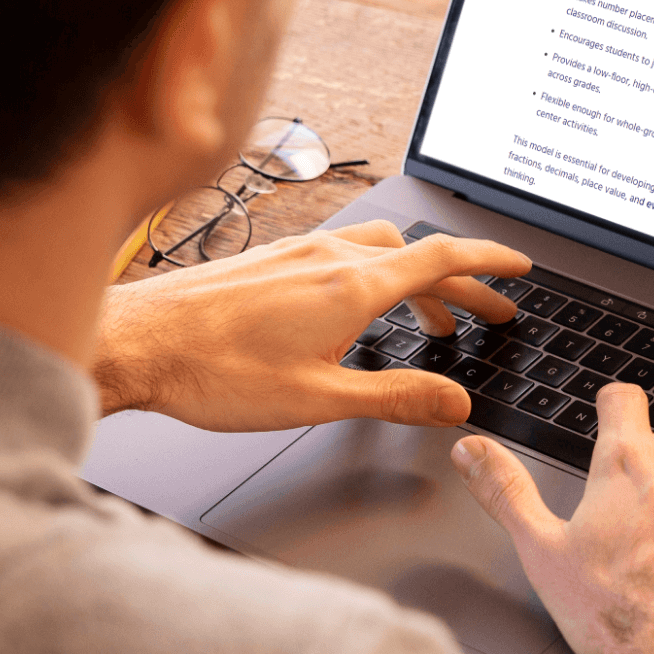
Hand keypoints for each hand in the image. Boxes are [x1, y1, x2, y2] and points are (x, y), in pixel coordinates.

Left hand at [94, 220, 530, 429]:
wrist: (133, 343)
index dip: (491, 261)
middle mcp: (330, 256)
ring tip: (429, 319)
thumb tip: (454, 403)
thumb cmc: (212, 372)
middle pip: (418, 255)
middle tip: (488, 313)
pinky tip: (358, 308)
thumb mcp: (320, 399)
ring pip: (380, 251)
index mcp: (353, 285)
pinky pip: (343, 253)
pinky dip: (374, 275)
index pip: (443, 258)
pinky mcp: (272, 258)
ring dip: (416, 280)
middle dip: (462, 283)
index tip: (520, 266)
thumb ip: (396, 397)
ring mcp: (299, 251)